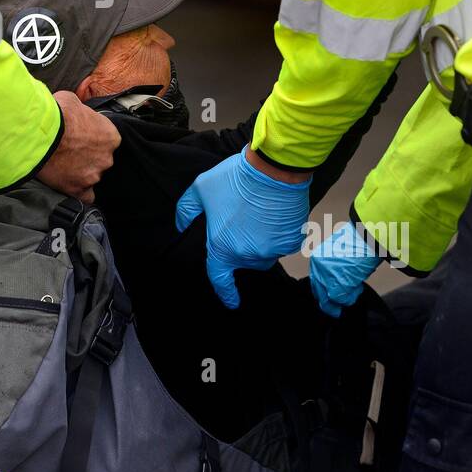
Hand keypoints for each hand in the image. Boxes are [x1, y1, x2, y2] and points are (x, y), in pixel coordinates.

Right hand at [37, 92, 119, 201]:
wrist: (40, 133)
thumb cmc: (56, 114)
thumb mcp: (71, 100)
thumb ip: (79, 110)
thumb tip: (73, 111)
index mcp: (111, 136)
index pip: (107, 141)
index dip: (92, 140)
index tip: (79, 139)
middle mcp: (107, 157)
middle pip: (100, 160)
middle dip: (86, 157)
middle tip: (67, 151)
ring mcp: (94, 175)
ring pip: (91, 177)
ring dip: (79, 173)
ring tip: (60, 165)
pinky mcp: (79, 189)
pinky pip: (84, 196)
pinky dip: (77, 192)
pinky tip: (67, 185)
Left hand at [175, 148, 310, 308]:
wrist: (273, 169)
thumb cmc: (235, 179)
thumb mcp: (200, 188)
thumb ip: (186, 210)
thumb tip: (180, 226)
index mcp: (222, 248)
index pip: (220, 279)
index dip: (226, 293)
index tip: (231, 302)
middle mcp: (247, 255)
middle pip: (246, 262)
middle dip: (244, 249)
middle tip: (244, 223)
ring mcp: (271, 251)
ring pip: (266, 254)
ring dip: (263, 242)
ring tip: (260, 215)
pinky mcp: (291, 242)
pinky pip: (284, 244)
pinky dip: (280, 234)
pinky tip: (276, 215)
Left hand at [309, 220, 380, 316]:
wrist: (367, 237)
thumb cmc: (359, 242)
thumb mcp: (341, 253)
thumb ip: (334, 268)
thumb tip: (337, 283)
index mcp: (317, 259)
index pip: (315, 282)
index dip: (322, 294)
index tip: (328, 302)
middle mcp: (317, 268)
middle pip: (319, 293)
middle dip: (329, 304)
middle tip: (336, 311)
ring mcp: (326, 277)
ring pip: (331, 299)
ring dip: (345, 298)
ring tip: (356, 288)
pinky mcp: (336, 285)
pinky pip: (342, 300)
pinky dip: (351, 297)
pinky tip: (358, 287)